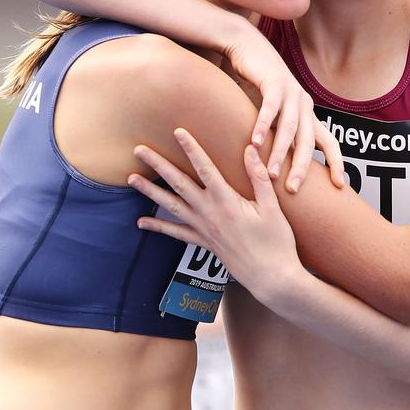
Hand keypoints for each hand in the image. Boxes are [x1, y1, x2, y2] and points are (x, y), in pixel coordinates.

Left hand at [132, 129, 305, 302]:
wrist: (271, 277)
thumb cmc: (277, 242)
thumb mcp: (273, 207)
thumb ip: (259, 177)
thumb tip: (249, 149)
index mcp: (227, 202)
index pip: (205, 168)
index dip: (191, 149)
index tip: (178, 132)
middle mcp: (210, 214)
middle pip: (179, 184)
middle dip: (159, 165)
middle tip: (139, 149)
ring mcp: (204, 229)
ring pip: (172, 206)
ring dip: (150, 191)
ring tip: (132, 178)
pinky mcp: (204, 242)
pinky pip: (176, 233)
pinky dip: (158, 227)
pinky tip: (141, 222)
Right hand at [222, 28, 344, 191]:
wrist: (249, 48)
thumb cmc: (260, 86)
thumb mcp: (274, 114)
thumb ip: (279, 134)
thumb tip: (280, 163)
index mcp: (308, 114)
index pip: (329, 142)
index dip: (336, 163)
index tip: (339, 185)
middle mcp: (304, 104)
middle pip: (309, 141)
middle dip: (302, 167)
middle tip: (293, 190)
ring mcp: (292, 93)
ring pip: (290, 127)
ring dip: (280, 152)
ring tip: (271, 173)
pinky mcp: (274, 82)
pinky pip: (270, 107)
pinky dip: (263, 125)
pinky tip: (255, 142)